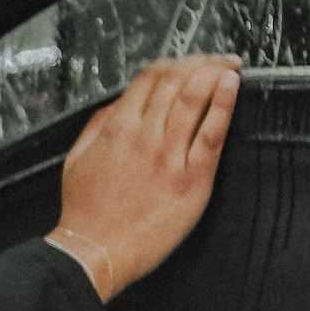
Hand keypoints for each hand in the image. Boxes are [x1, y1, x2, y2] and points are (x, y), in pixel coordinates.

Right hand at [46, 56, 240, 300]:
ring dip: (214, 73)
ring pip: (194, 98)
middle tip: (214, 59)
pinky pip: (211, 134)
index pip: (149, 77)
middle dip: (198, 62)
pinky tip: (231, 86)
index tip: (186, 62)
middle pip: (175, 81)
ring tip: (228, 64)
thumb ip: (100, 124)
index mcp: (117, 127)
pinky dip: (223, 105)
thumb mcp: (79, 158)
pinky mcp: (191, 180)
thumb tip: (120, 103)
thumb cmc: (87, 213)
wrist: (96, 252)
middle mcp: (144, 135)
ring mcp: (169, 156)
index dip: (172, 62)